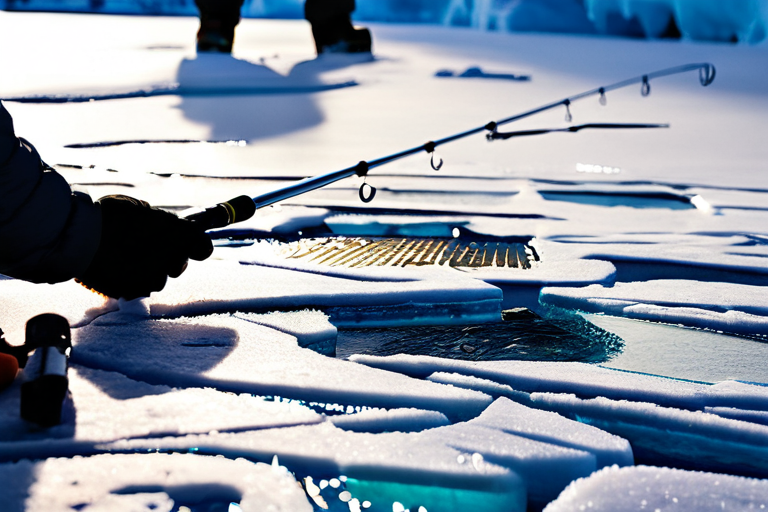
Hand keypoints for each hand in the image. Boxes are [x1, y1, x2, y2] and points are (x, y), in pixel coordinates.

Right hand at [77, 195, 212, 299]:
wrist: (78, 237)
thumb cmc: (107, 216)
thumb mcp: (135, 207)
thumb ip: (153, 219)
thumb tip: (152, 222)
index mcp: (179, 234)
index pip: (203, 247)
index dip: (195, 246)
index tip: (188, 245)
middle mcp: (171, 258)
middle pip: (178, 265)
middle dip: (167, 258)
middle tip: (145, 248)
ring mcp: (153, 278)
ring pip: (158, 279)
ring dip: (147, 271)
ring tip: (124, 258)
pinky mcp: (135, 292)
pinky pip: (138, 289)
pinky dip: (130, 282)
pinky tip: (115, 269)